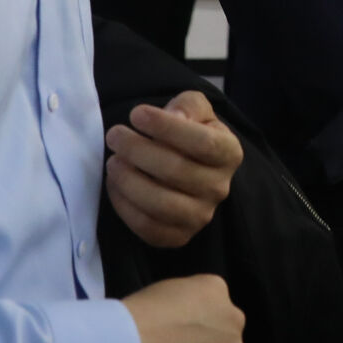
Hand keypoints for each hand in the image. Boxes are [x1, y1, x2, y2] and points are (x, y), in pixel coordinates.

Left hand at [106, 90, 243, 248]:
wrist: (186, 164)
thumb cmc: (188, 132)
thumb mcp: (194, 108)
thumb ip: (188, 105)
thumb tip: (176, 118)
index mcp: (229, 153)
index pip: (203, 143)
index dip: (166, 128)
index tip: (136, 114)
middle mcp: (220, 188)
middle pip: (177, 172)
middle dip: (138, 151)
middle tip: (114, 136)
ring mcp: (200, 217)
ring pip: (162, 205)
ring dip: (129, 181)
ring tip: (113, 162)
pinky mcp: (178, 236)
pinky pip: (148, 227)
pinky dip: (125, 206)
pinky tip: (115, 185)